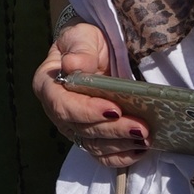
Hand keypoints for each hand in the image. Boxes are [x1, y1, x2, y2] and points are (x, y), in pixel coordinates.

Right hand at [32, 22, 151, 168]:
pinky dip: (121, 156)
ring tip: (145, 137)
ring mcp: (74, 127)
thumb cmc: (84, 42)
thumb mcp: (81, 37)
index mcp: (48, 85)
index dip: (87, 111)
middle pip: (83, 129)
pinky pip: (102, 155)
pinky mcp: (90, 137)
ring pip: (94, 145)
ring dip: (121, 144)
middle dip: (114, 130)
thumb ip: (79, 50)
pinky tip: (139, 150)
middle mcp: (58, 112)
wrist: (92, 52)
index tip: (114, 109)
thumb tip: (72, 64)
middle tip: (140, 128)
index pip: (63, 106)